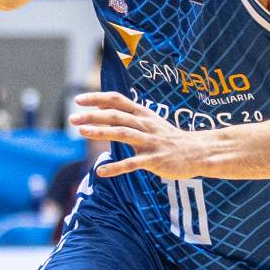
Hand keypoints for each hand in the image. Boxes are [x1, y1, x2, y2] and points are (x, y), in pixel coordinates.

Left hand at [70, 91, 202, 179]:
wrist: (198, 152)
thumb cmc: (170, 138)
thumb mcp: (150, 122)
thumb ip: (129, 115)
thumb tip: (104, 107)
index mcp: (143, 114)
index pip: (117, 100)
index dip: (97, 98)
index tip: (78, 99)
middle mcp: (145, 125)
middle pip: (115, 116)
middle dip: (93, 115)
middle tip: (72, 118)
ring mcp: (149, 142)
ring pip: (122, 134)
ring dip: (101, 132)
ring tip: (81, 132)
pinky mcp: (154, 160)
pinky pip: (132, 164)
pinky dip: (116, 168)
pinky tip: (101, 172)